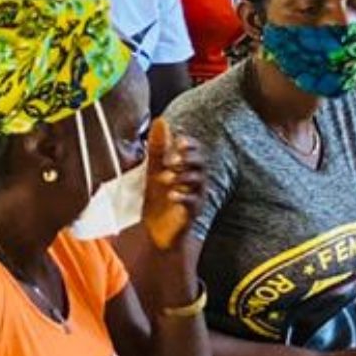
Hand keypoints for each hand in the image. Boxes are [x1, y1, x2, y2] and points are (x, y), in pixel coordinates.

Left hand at [139, 118, 204, 252]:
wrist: (157, 234)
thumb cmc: (157, 200)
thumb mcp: (153, 171)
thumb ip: (158, 148)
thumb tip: (160, 121)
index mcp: (185, 169)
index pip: (195, 150)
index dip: (190, 145)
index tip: (179, 141)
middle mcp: (194, 181)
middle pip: (201, 163)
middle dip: (190, 158)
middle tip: (175, 159)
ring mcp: (195, 196)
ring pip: (200, 180)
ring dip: (185, 175)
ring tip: (169, 177)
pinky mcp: (192, 213)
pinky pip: (194, 201)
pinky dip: (184, 195)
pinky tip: (172, 194)